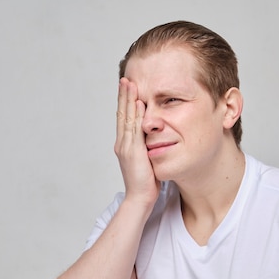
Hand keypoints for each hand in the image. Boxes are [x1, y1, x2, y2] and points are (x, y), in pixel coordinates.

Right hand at [115, 78, 159, 207]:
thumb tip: (156, 138)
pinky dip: (135, 114)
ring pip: (126, 118)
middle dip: (123, 96)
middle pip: (121, 114)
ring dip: (127, 99)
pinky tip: (137, 102)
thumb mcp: (147, 160)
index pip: (124, 119)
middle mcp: (122, 143)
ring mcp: (126, 147)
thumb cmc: (146, 183)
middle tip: (125, 78)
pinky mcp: (133, 152)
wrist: (140, 199)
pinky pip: (134, 129)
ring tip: (129, 83)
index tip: (128, 87)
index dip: (125, 103)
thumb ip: (148, 147)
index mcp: (125, 145)